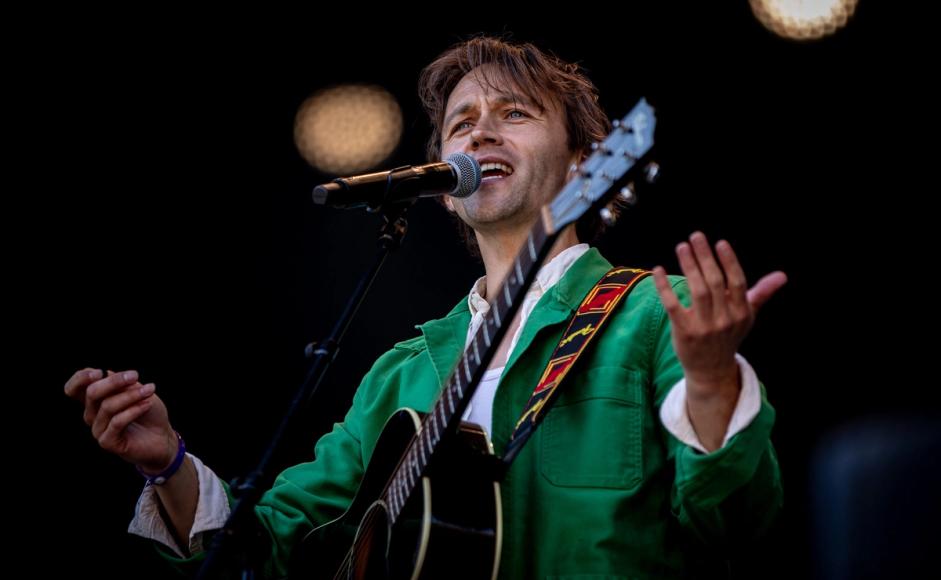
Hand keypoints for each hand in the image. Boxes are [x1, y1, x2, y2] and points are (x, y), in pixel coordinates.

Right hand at [64, 368, 177, 473]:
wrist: (163, 437)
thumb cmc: (149, 412)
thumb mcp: (138, 391)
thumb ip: (121, 384)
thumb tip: (106, 373)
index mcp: (95, 400)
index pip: (73, 388)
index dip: (80, 378)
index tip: (100, 372)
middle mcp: (92, 414)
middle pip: (91, 393)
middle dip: (114, 381)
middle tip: (135, 375)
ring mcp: (97, 429)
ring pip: (108, 406)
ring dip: (131, 395)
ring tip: (150, 390)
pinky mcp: (107, 442)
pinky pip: (117, 422)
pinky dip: (134, 410)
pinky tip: (147, 404)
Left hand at [653, 232, 786, 397]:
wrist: (711, 370)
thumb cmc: (729, 336)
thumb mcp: (747, 316)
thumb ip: (761, 293)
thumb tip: (782, 276)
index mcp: (741, 312)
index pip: (737, 282)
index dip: (729, 262)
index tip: (720, 242)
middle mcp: (725, 320)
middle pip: (715, 282)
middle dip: (705, 257)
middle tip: (696, 236)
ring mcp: (704, 327)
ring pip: (697, 291)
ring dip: (689, 266)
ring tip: (682, 247)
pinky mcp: (684, 332)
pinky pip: (673, 305)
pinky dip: (664, 287)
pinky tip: (658, 270)